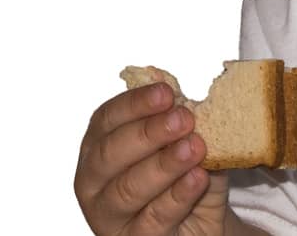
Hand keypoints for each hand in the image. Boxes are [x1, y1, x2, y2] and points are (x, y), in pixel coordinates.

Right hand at [74, 81, 231, 234]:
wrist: (200, 226)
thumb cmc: (185, 178)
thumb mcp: (185, 142)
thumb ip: (176, 115)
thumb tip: (163, 76)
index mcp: (100, 148)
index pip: (106, 120)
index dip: (134, 104)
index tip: (167, 92)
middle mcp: (95, 182)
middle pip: (110, 154)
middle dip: (147, 133)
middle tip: (184, 119)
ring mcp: (109, 217)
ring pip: (127, 189)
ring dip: (164, 164)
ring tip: (195, 147)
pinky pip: (152, 219)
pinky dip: (177, 196)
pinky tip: (197, 178)